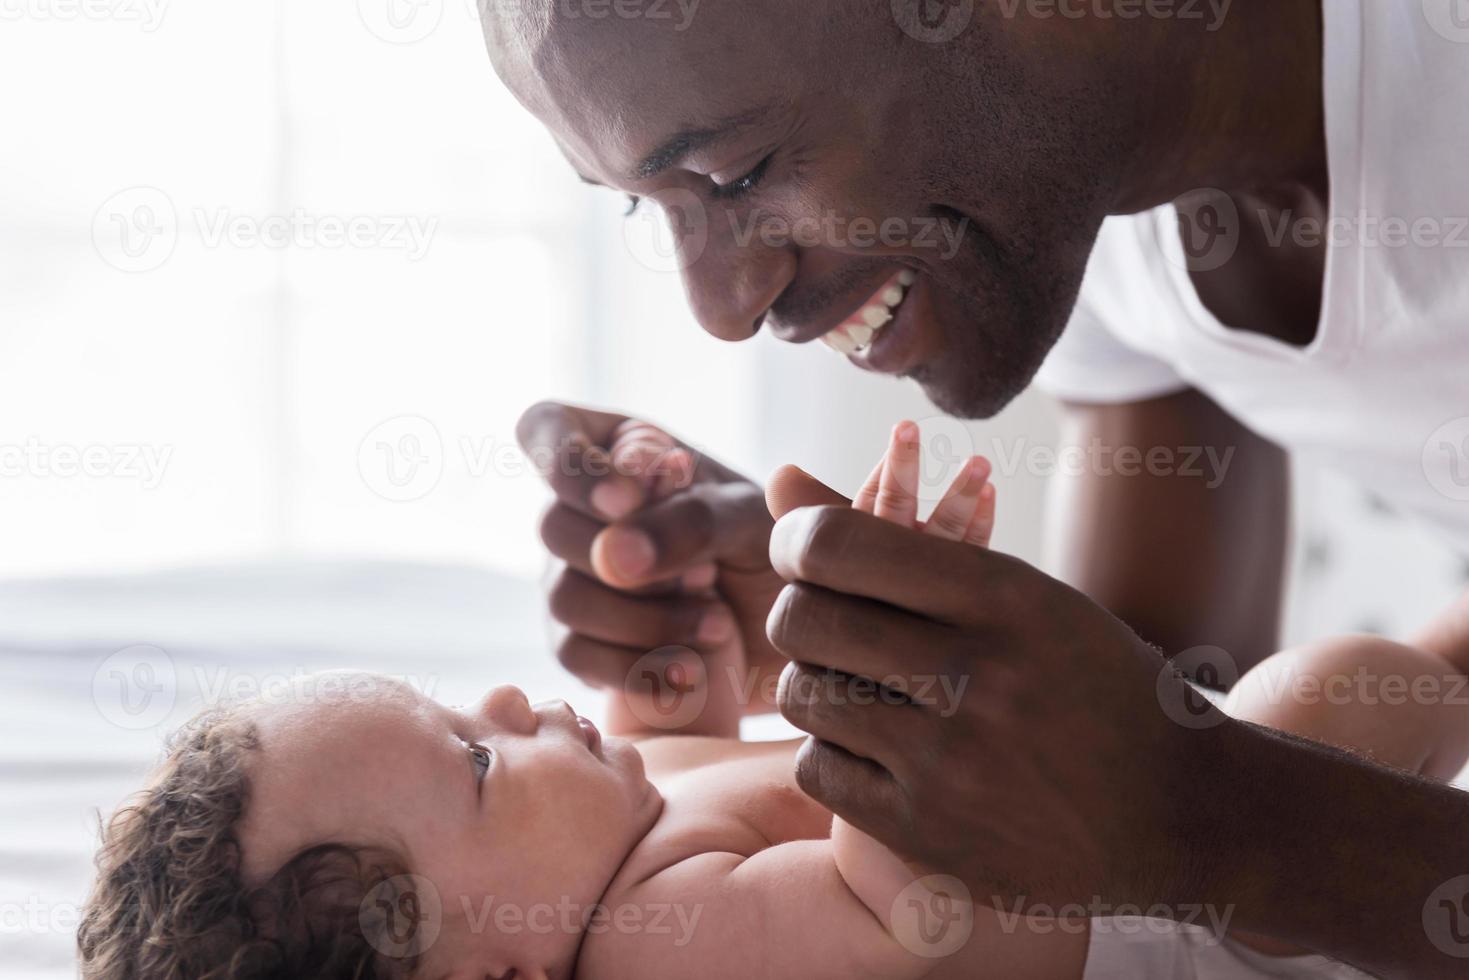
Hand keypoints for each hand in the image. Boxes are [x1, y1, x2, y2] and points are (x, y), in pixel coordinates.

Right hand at [519, 401, 832, 705]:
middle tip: (705, 578)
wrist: (792, 630)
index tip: (625, 501)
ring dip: (644, 621)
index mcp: (619, 449)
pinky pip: (576, 656)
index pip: (545, 427)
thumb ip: (689, 520)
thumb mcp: (749, 519)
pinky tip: (689, 672)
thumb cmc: (773, 548)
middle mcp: (583, 510)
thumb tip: (614, 556)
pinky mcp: (580, 640)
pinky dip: (635, 667)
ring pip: (563, 599)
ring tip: (716, 627)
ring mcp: (572, 576)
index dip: (569, 466)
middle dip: (629, 563)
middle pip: (552, 526)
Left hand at [765, 446, 1226, 912]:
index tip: (805, 554)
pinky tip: (872, 745)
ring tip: (855, 683)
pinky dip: (830, 751)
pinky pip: (816, 769)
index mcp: (1006, 597)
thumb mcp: (1021, 594)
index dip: (798, 543)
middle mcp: (977, 674)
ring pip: (804, 694)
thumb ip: (895, 538)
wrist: (1176, 813)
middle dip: (797, 612)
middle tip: (820, 620)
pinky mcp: (929, 831)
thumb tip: (776, 479)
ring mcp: (951, 761)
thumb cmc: (1086, 682)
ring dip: (813, 683)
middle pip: (806, 618)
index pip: (839, 546)